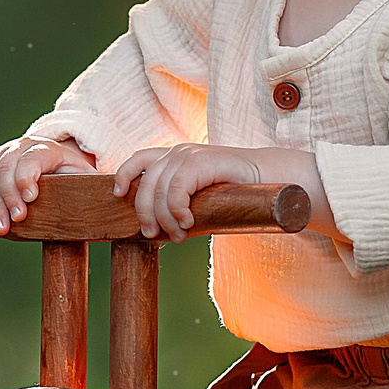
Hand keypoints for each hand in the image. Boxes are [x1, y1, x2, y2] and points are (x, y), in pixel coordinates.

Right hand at [0, 135, 96, 232]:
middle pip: (7, 167)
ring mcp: (6, 152)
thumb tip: (111, 200)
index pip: (32, 159)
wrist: (60, 163)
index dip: (27, 178)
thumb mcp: (88, 178)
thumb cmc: (76, 176)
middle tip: (14, 221)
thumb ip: (95, 187)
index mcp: (49, 148)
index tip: (30, 200)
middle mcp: (24, 145)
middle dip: (8, 196)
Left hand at [112, 144, 328, 241]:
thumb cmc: (236, 193)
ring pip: (159, 190)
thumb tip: (157, 231)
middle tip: (153, 236)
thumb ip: (179, 205)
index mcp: (175, 157)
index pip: (140, 160)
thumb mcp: (200, 198)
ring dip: (164, 219)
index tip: (117, 194)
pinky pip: (177, 189)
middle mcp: (178, 152)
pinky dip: (177, 210)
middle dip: (145, 213)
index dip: (124, 175)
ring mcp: (189, 154)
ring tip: (179, 236)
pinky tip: (189, 222)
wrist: (271, 179)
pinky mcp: (202, 161)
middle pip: (145, 183)